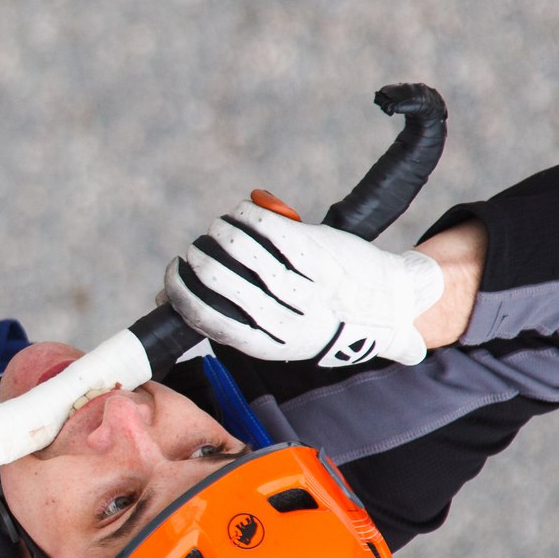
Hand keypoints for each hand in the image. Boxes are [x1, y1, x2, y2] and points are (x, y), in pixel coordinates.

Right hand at [165, 199, 444, 366]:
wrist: (397, 302)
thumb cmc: (333, 320)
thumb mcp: (287, 337)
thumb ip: (232, 322)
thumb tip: (161, 300)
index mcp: (277, 345)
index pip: (213, 324)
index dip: (183, 299)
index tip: (172, 281)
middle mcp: (289, 319)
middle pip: (224, 286)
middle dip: (198, 266)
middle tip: (191, 254)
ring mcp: (306, 286)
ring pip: (246, 256)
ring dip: (221, 238)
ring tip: (215, 231)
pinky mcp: (320, 254)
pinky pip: (274, 233)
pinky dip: (250, 218)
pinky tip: (240, 212)